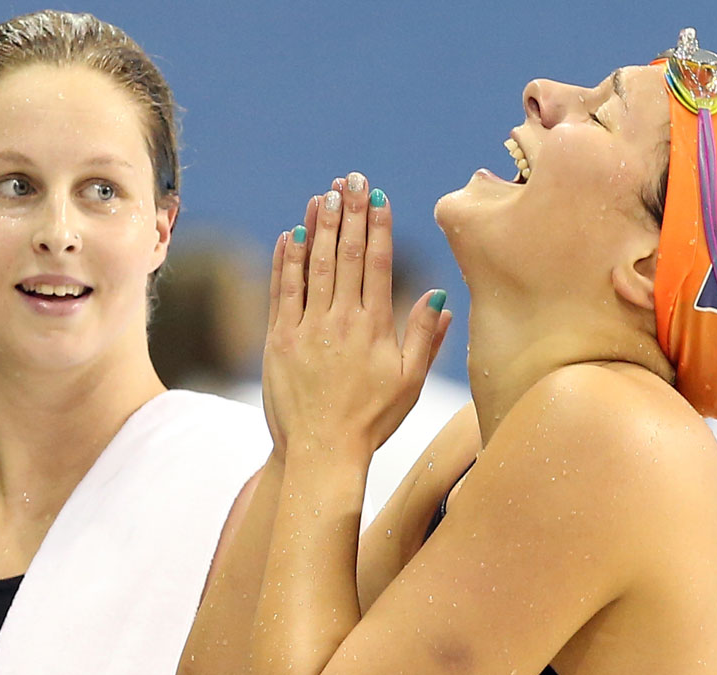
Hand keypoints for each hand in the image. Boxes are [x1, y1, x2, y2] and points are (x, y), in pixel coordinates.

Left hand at [262, 172, 451, 455]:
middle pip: (344, 254)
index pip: (375, 264)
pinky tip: (289, 234)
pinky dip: (285, 260)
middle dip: (349, 212)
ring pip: (312, 266)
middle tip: (351, 179)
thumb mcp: (409, 382)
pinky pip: (281, 290)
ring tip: (323, 194)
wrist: (321, 453)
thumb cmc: (372, 421)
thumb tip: (438, 297)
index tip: (378, 197)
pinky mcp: (278, 340)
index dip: (376, 226)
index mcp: (374, 328)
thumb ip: (425, 338)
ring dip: (317, 226)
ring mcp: (306, 328)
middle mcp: (340, 321)